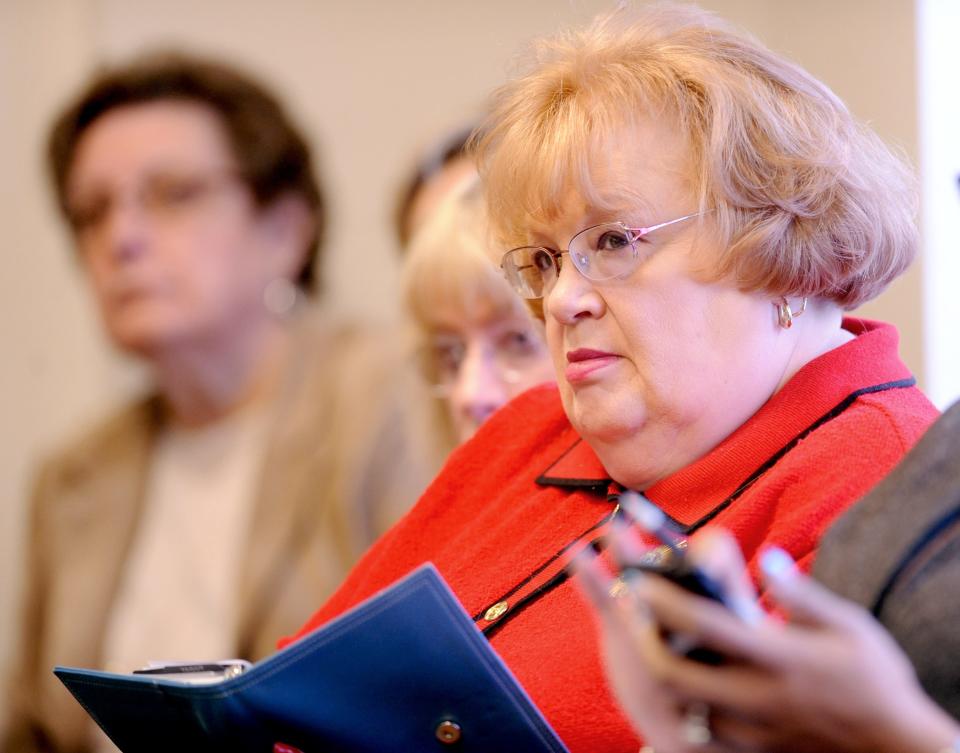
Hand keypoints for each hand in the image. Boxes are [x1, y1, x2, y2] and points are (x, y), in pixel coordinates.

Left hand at [575, 526, 959, 752]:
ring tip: (641, 639)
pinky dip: (683, 702)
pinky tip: (677, 678)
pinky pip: (703, 728)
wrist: (895, 747)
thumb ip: (801, 594)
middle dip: (642, 642)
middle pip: (676, 673)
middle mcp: (758, 694)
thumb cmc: (874, 678)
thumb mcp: (848, 626)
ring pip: (682, 704)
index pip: (708, 626)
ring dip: (658, 671)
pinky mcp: (753, 747)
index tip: (639, 578)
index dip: (667, 601)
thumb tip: (766, 558)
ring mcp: (752, 726)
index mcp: (780, 657)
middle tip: (626, 613)